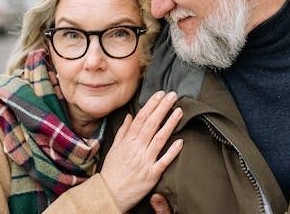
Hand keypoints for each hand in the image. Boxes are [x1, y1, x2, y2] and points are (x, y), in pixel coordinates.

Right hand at [100, 91, 182, 212]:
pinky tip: (180, 141)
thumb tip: (131, 116)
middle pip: (151, 124)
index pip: (141, 118)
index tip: (160, 94)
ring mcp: (145, 161)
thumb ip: (123, 131)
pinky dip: (172, 151)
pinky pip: (164, 161)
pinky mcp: (152, 175)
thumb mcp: (114, 148)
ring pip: (159, 139)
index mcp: (127, 141)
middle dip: (163, 108)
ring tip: (179, 111)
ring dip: (170, 124)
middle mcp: (136, 149)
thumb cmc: (112, 171)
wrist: (109, 194)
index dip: (151, 104)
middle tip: (173, 95)